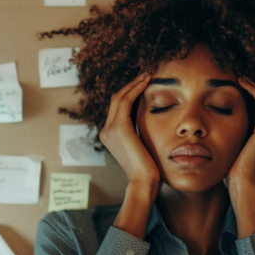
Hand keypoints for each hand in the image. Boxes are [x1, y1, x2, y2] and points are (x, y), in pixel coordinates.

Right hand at [99, 72, 159, 189]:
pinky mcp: (119, 127)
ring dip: (134, 84)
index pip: (118, 107)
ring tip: (147, 74)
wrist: (144, 180)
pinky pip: (126, 101)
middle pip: (116, 99)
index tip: (143, 83)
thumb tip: (149, 121)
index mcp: (109, 135)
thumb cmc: (148, 168)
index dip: (129, 92)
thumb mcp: (141, 146)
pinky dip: (135, 89)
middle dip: (131, 85)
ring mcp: (110, 129)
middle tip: (145, 74)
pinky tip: (147, 83)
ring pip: (120, 97)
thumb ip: (139, 132)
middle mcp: (106, 130)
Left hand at [227, 77, 254, 189]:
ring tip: (239, 77)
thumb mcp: (235, 143)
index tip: (236, 84)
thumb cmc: (234, 167)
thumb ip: (235, 131)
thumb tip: (220, 120)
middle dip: (252, 86)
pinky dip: (253, 89)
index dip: (251, 93)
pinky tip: (241, 83)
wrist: (242, 180)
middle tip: (238, 76)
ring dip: (252, 85)